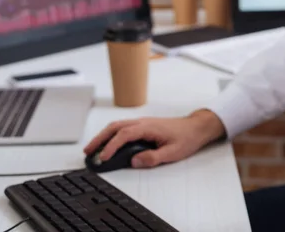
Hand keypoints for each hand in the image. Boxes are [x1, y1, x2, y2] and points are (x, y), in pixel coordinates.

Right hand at [83, 109, 224, 167]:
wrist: (196, 127)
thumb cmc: (186, 138)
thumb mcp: (172, 152)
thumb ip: (152, 158)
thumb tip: (134, 161)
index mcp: (148, 127)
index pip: (124, 135)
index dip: (111, 146)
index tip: (103, 157)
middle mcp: (142, 122)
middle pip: (115, 127)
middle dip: (99, 139)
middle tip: (88, 151)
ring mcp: (142, 123)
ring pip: (117, 126)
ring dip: (103, 136)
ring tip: (93, 149)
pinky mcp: (143, 126)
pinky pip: (123, 128)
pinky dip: (111, 135)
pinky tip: (107, 144)